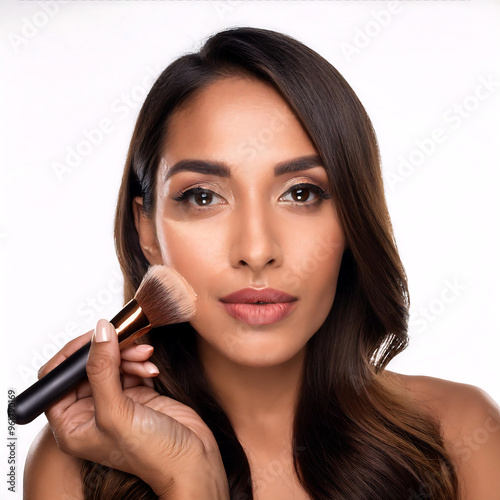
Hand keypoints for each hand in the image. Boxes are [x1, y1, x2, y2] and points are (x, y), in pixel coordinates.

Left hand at [38, 319, 228, 497]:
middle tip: (125, 341)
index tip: (94, 336)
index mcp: (72, 425)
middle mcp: (90, 413)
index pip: (56, 380)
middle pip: (87, 367)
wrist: (191, 460)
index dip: (71, 355)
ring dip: (128, 354)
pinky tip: (151, 368)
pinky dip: (140, 361)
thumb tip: (98, 333)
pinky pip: (131, 366)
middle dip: (108, 352)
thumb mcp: (116, 412)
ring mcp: (114, 402)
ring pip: (111, 363)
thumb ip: (102, 370)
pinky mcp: (136, 394)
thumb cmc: (151, 454)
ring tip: (145, 356)